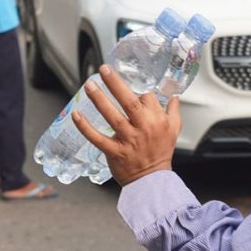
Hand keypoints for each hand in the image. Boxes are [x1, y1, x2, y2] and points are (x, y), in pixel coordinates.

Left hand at [71, 65, 181, 185]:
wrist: (152, 181)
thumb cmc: (161, 153)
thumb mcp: (174, 130)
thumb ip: (173, 111)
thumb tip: (174, 96)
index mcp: (157, 120)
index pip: (147, 97)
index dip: (138, 87)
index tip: (129, 78)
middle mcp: (143, 128)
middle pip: (129, 102)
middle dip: (115, 83)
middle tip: (104, 69)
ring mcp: (128, 140)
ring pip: (112, 117)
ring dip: (99, 100)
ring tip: (89, 85)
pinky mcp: (115, 152)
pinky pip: (98, 138)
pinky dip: (86, 127)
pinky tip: (76, 115)